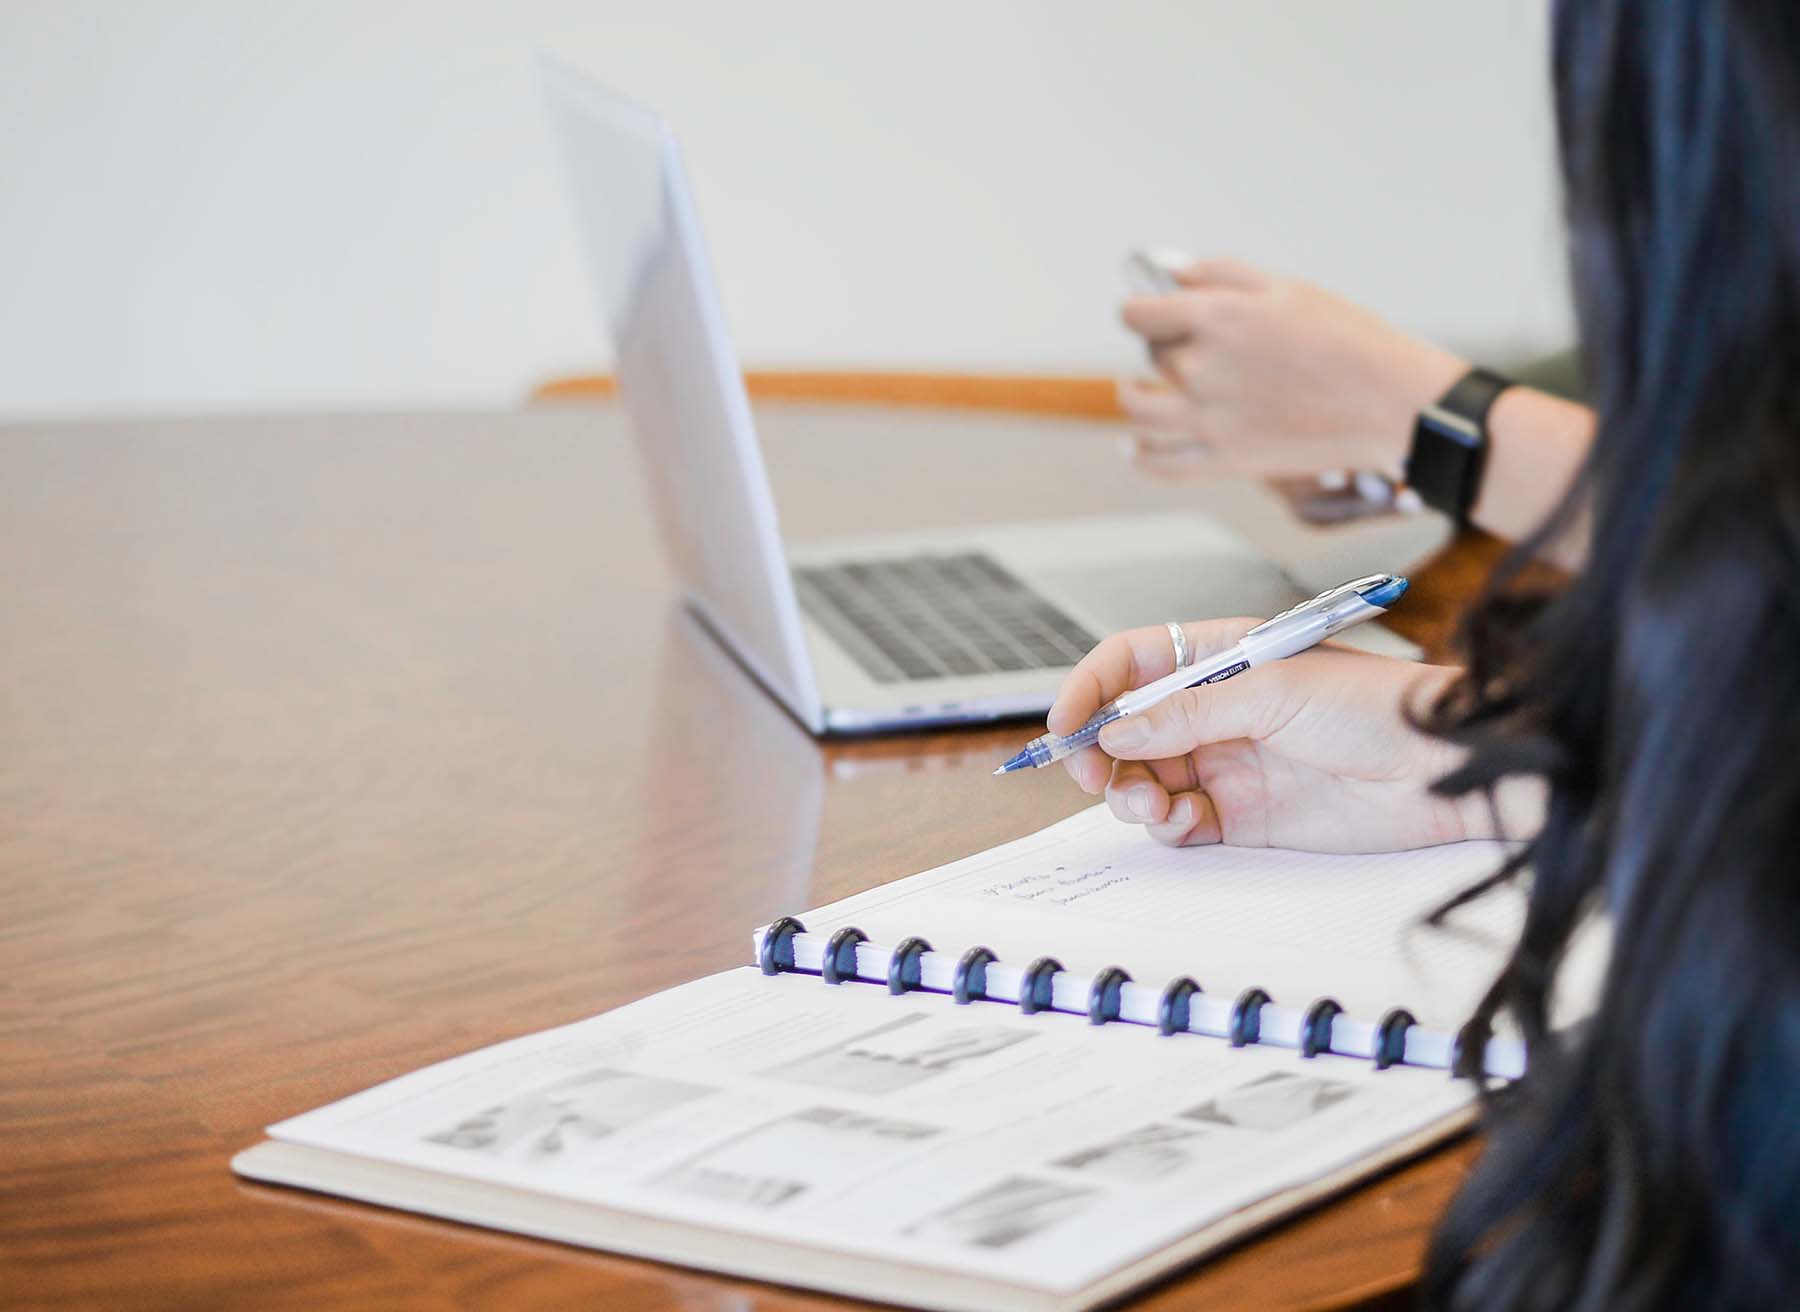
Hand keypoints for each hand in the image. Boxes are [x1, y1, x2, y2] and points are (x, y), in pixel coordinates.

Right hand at [1048, 617, 1482, 851]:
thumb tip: (1116, 732)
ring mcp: (1226, 763)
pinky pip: (1178, 822)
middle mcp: (1215, 710)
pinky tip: (1182, 821)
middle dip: (1099, 753)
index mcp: (1219, 657)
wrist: (1443, 771)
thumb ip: (1187, 714)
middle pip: (1125, 729)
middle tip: (1093, 776)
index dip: (1090, 689)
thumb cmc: (1377, 706)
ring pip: (1144, 779)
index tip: (1063, 725)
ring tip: (1149, 803)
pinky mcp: (1242, 816)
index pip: (1130, 663)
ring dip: (1130, 793)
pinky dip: (1166, 825)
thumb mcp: (1273, 692)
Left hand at [1116, 260, 1467, 478]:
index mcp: (1217, 318)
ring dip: (1133, 397)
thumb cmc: (1347, 337)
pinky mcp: (1225, 459)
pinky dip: (1140, 455)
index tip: (1148, 310)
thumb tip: (1168, 271)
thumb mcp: (1285, 288)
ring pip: (1139, 412)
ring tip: (1136, 389)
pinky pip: (1161, 463)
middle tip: (1190, 344)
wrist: (1391, 401)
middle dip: (1164, 344)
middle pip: (1153, 355)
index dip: (1141, 309)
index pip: (1138, 313)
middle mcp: (1203, 369)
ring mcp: (1210, 419)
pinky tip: (1134, 445)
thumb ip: (1219, 274)